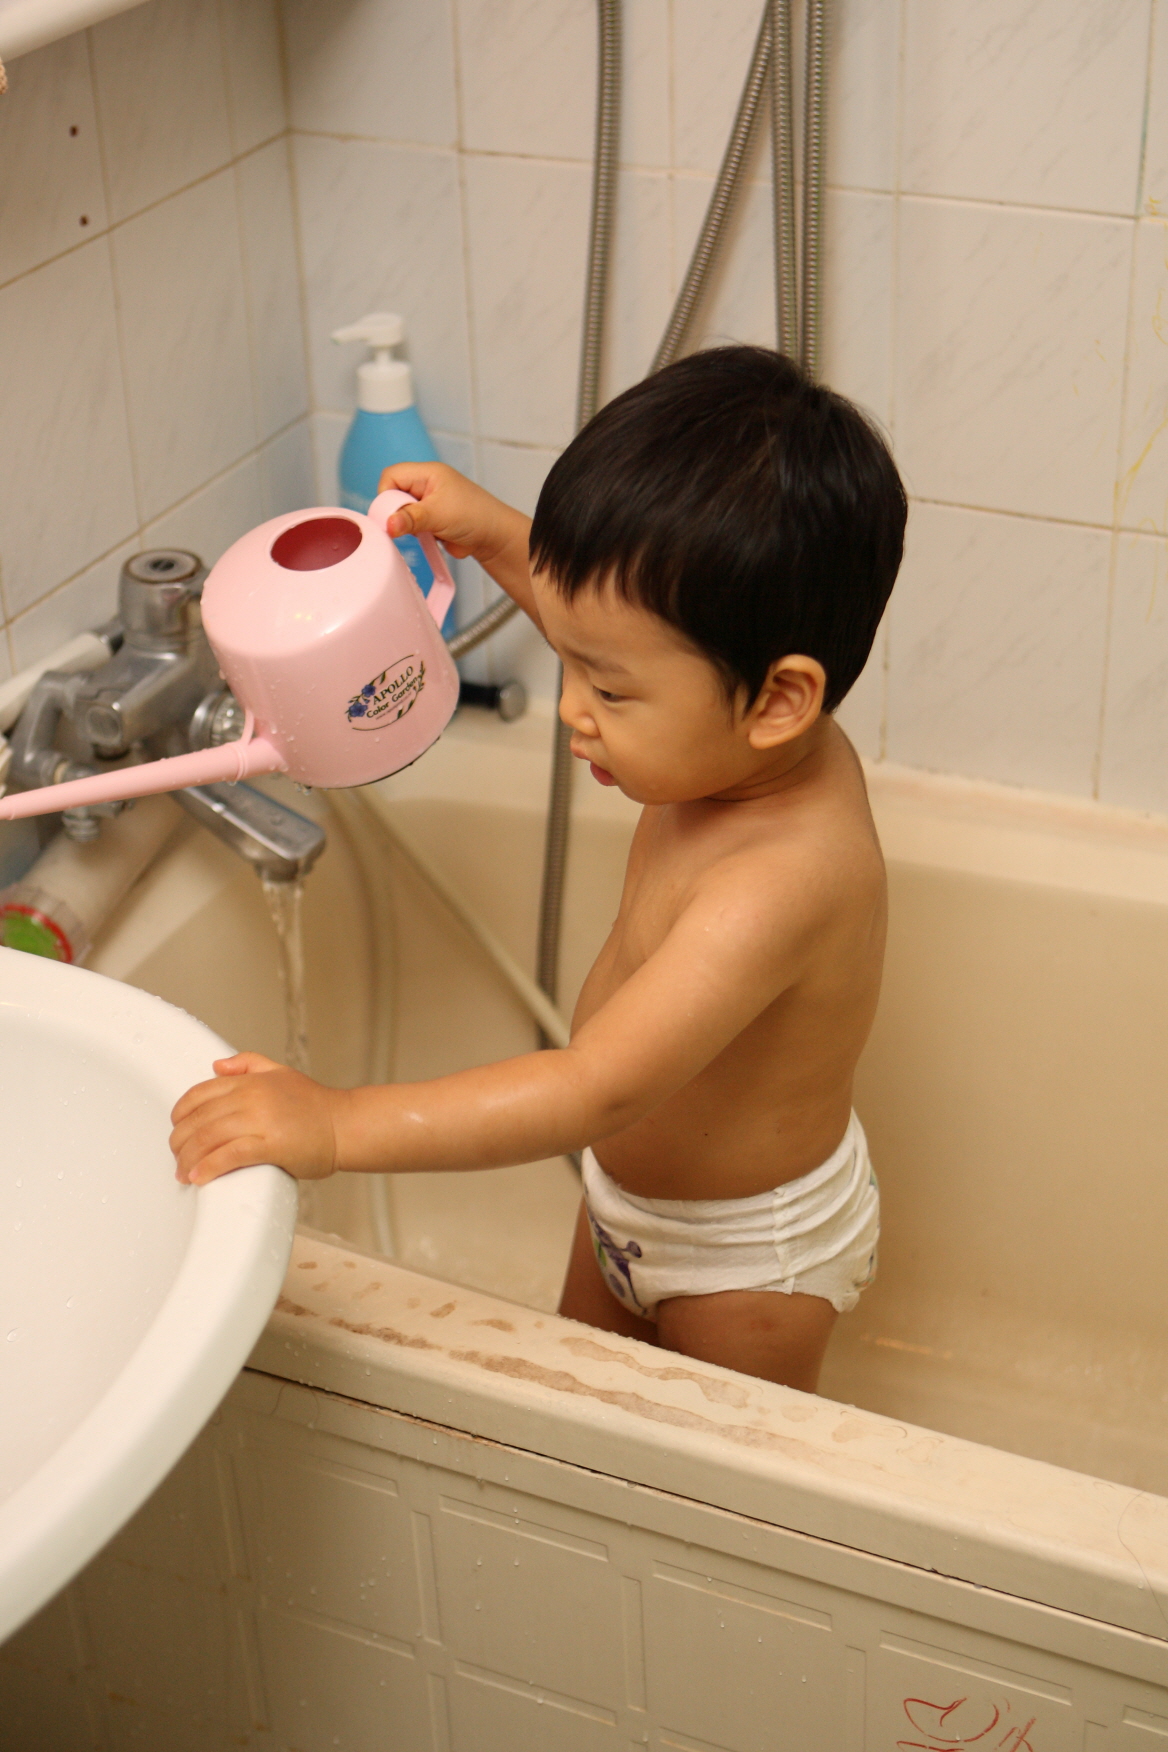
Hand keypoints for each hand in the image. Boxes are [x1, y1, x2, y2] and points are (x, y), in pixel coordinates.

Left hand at [170, 1052, 340, 1185]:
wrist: (345, 1126)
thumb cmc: (315, 1105)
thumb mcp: (280, 1072)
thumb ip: (248, 1064)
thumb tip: (216, 1065)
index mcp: (249, 1081)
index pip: (199, 1094)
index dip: (180, 1114)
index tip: (176, 1130)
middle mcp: (251, 1098)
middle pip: (198, 1120)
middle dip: (179, 1142)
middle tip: (176, 1158)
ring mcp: (260, 1121)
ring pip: (208, 1138)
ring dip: (188, 1159)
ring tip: (182, 1174)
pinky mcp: (270, 1145)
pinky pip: (229, 1156)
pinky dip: (208, 1168)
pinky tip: (198, 1177)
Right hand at [378, 461, 539, 622]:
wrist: (494, 538)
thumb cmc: (476, 516)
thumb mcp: (438, 514)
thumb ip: (410, 519)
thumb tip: (388, 524)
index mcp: (427, 473)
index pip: (391, 475)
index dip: (386, 495)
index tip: (392, 514)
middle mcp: (425, 485)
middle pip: (393, 494)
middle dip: (398, 512)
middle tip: (411, 525)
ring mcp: (427, 503)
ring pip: (400, 512)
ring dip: (408, 525)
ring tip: (426, 530)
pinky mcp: (429, 521)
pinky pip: (410, 526)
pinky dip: (415, 534)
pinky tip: (429, 537)